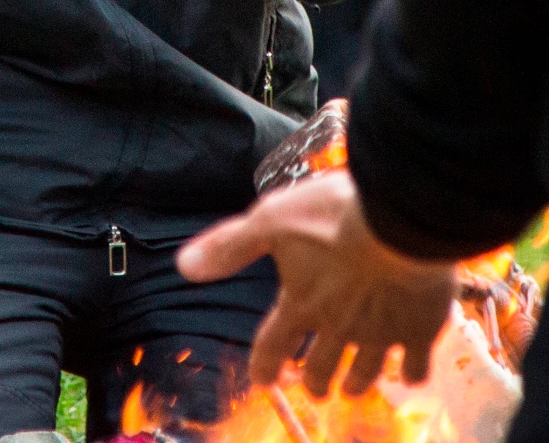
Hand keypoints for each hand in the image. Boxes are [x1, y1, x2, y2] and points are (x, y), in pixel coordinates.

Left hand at [176, 171, 455, 396]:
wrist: (398, 222)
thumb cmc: (332, 216)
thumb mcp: (270, 220)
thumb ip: (230, 246)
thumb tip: (183, 267)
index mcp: (301, 302)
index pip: (273, 344)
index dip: (265, 365)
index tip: (263, 380)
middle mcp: (337, 327)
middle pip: (321, 368)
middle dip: (316, 379)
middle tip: (316, 386)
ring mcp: (380, 334)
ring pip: (366, 373)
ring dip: (357, 382)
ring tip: (355, 387)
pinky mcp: (420, 331)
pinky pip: (415, 366)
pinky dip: (411, 375)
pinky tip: (410, 375)